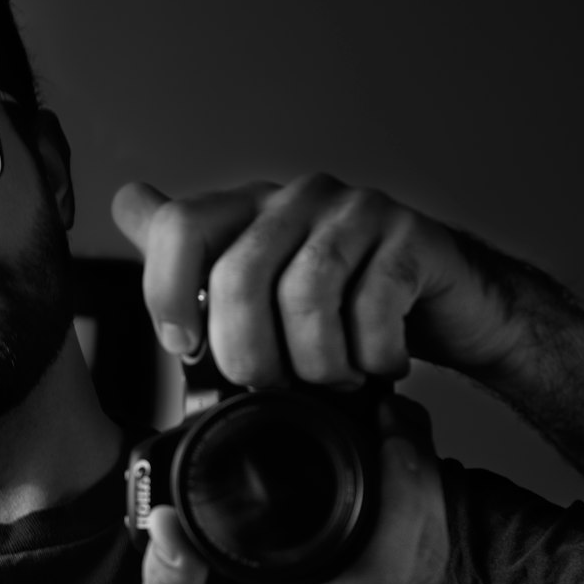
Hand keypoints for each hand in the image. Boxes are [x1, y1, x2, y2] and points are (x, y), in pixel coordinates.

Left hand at [112, 173, 515, 388]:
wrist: (454, 309)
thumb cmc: (348, 306)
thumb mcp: (264, 288)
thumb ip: (196, 254)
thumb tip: (129, 201)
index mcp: (251, 210)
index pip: (180, 227)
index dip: (167, 294)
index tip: (182, 348)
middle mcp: (298, 198)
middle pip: (239, 273)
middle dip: (246, 351)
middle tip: (270, 384)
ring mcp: (358, 212)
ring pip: (307, 292)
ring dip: (315, 360)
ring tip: (331, 380)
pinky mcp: (413, 238)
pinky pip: (375, 305)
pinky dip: (371, 355)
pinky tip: (378, 366)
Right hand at [127, 396, 447, 583]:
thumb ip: (166, 575)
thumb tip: (167, 521)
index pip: (389, 554)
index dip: (404, 484)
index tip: (390, 432)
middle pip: (427, 550)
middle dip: (422, 477)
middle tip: (397, 426)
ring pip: (438, 571)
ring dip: (428, 508)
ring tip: (401, 455)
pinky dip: (425, 547)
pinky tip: (406, 514)